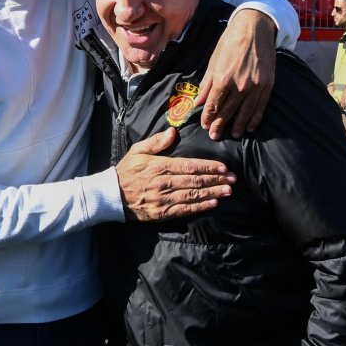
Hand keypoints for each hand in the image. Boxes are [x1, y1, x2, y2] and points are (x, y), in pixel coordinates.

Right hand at [116, 128, 235, 221]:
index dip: (208, 166)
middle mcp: (164, 182)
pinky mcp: (162, 213)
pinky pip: (184, 210)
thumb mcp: (138, 150)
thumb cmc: (126, 170)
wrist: (111, 195)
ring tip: (228, 191)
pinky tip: (213, 204)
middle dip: (216, 179)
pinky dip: (200, 207)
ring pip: (193, 195)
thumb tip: (173, 132)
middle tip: (233, 179)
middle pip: (195, 180)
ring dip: (212, 193)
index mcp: (159, 165)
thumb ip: (156, 141)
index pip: (189, 165)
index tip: (223, 167)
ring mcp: (163, 199)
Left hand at [196, 9, 276, 139]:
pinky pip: (260, 107)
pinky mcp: (267, 85)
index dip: (208, 117)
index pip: (213, 105)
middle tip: (214, 136)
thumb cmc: (230, 42)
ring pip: (245, 112)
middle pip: (228, 111)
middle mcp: (239, 85)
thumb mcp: (214, 61)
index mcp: (223, 79)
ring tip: (233, 134)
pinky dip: (255, 119)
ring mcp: (255, 86)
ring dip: (238, 125)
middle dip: (220, 125)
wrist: (255, 28)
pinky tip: (250, 126)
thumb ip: (207, 84)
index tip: (205, 125)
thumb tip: (199, 102)